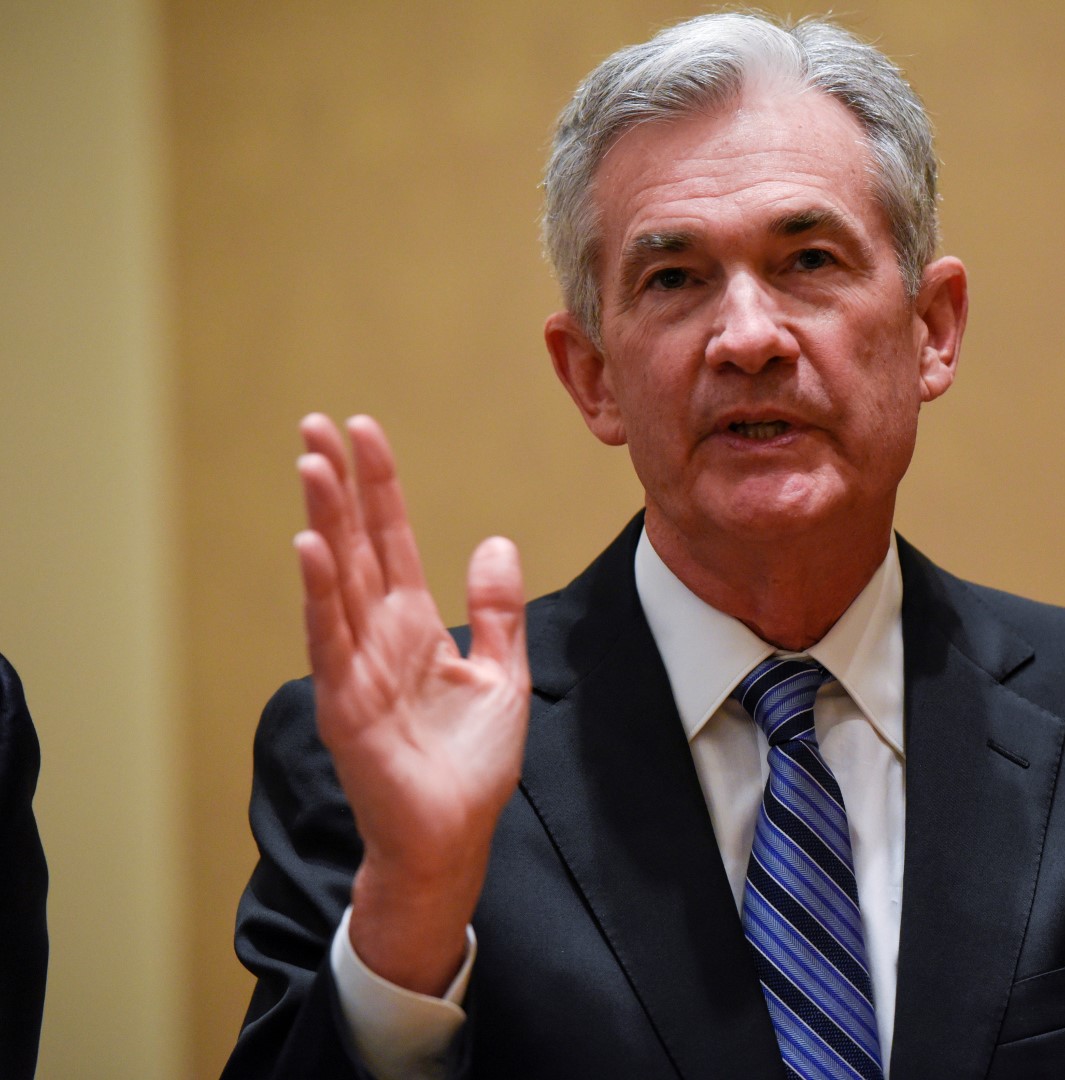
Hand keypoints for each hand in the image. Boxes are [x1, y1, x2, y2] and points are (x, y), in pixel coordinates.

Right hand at [295, 414, 528, 992]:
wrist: (453, 839)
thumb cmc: (470, 767)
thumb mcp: (502, 677)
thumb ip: (497, 612)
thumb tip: (494, 543)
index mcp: (415, 628)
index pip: (392, 541)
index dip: (380, 487)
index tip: (364, 432)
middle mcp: (379, 638)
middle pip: (355, 547)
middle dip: (337, 486)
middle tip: (314, 425)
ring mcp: (358, 668)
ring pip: (336, 581)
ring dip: (323, 522)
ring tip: (310, 465)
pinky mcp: (347, 704)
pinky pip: (331, 639)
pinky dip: (320, 593)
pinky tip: (311, 547)